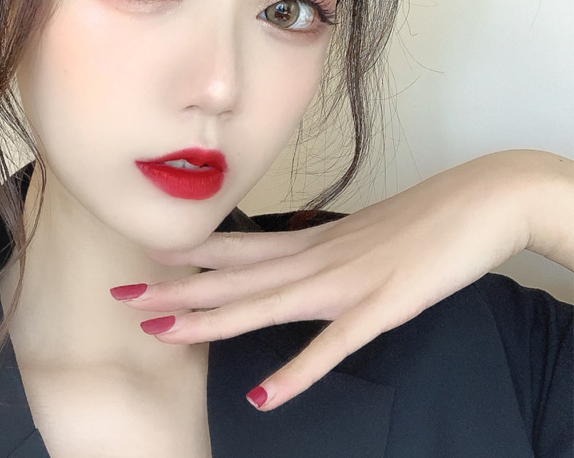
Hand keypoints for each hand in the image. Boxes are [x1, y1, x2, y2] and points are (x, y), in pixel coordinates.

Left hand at [111, 151, 567, 409]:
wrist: (477, 202)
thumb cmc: (419, 218)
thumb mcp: (358, 232)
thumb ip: (322, 247)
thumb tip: (293, 251)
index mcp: (310, 240)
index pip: (237, 248)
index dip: (190, 257)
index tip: (147, 260)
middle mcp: (314, 258)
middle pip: (234, 276)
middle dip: (176, 289)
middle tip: (123, 298)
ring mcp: (343, 283)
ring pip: (263, 304)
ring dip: (210, 321)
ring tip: (160, 334)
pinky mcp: (379, 308)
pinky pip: (331, 347)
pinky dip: (296, 372)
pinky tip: (263, 397)